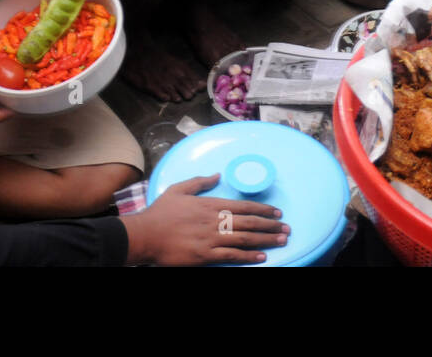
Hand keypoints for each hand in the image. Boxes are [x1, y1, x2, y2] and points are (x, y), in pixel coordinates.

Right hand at [123, 174, 287, 265]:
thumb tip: (217, 174)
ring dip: (266, 240)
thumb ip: (200, 182)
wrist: (145, 235)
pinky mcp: (205, 256)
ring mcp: (211, 239)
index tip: (277, 213)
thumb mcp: (179, 190)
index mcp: (210, 205)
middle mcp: (215, 221)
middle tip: (286, 228)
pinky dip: (248, 256)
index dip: (263, 210)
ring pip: (245, 239)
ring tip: (281, 240)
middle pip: (250, 223)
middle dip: (271, 226)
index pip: (244, 206)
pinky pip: (231, 256)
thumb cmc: (161, 213)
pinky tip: (261, 257)